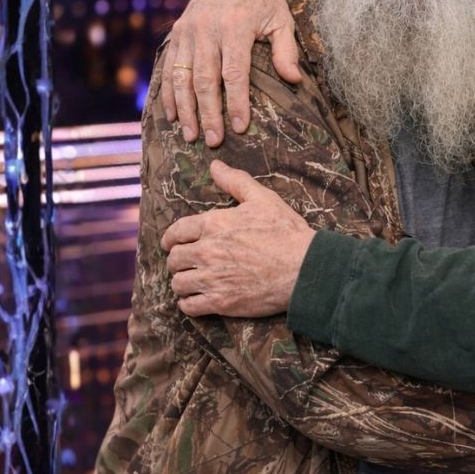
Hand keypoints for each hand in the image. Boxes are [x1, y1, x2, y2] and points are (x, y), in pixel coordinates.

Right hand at [162, 0, 301, 147]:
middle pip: (205, 79)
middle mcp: (207, 30)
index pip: (234, 72)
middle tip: (213, 141)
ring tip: (190, 136)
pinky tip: (173, 115)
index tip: (240, 127)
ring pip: (182, 76)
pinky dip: (168, 92)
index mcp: (235, 27)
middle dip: (208, 113)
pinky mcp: (177, 33)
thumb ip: (286, 50)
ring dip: (185, 109)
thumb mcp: (281, 19)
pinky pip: (169, 66)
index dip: (236, 101)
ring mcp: (188, 32)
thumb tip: (294, 80)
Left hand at [162, 160, 314, 316]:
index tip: (170, 245)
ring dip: (182, 283)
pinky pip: (190, 306)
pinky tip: (194, 301)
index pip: (176, 232)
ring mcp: (213, 278)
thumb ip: (236, 182)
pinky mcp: (221, 302)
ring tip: (190, 283)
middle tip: (185, 265)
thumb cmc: (286, 232)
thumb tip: (215, 166)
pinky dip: (188, 304)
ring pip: (178, 284)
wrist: (304, 268)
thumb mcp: (263, 199)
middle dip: (177, 262)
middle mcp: (207, 251)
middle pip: (174, 260)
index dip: (170, 239)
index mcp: (213, 224)